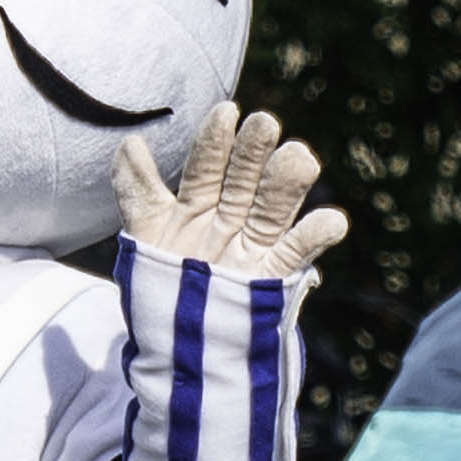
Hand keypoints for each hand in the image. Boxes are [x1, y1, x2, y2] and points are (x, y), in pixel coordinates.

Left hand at [115, 102, 349, 277]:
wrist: (178, 348)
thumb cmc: (161, 286)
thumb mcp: (145, 234)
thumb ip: (138, 190)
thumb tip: (129, 143)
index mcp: (199, 204)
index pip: (206, 166)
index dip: (215, 141)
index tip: (225, 112)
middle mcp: (230, 218)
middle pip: (244, 180)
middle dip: (253, 152)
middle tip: (263, 124)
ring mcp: (254, 245)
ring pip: (274, 207)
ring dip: (286, 182)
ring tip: (298, 157)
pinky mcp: (274, 275)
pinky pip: (298, 252)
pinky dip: (316, 235)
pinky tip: (331, 220)